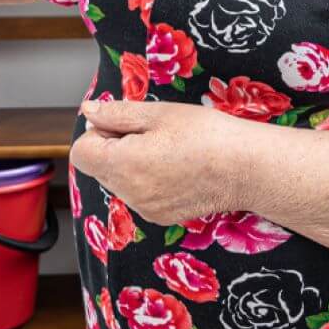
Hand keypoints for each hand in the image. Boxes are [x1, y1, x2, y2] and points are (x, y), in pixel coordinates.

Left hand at [70, 99, 251, 225]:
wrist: (246, 168)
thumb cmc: (204, 134)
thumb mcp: (157, 114)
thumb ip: (116, 114)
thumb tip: (89, 111)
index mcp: (123, 165)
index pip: (81, 153)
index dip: (96, 132)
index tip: (122, 123)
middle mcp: (129, 193)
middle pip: (98, 167)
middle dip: (112, 146)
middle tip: (148, 132)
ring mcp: (145, 209)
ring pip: (117, 180)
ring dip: (127, 162)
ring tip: (164, 149)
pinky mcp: (160, 216)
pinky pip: (136, 194)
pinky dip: (144, 178)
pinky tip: (172, 166)